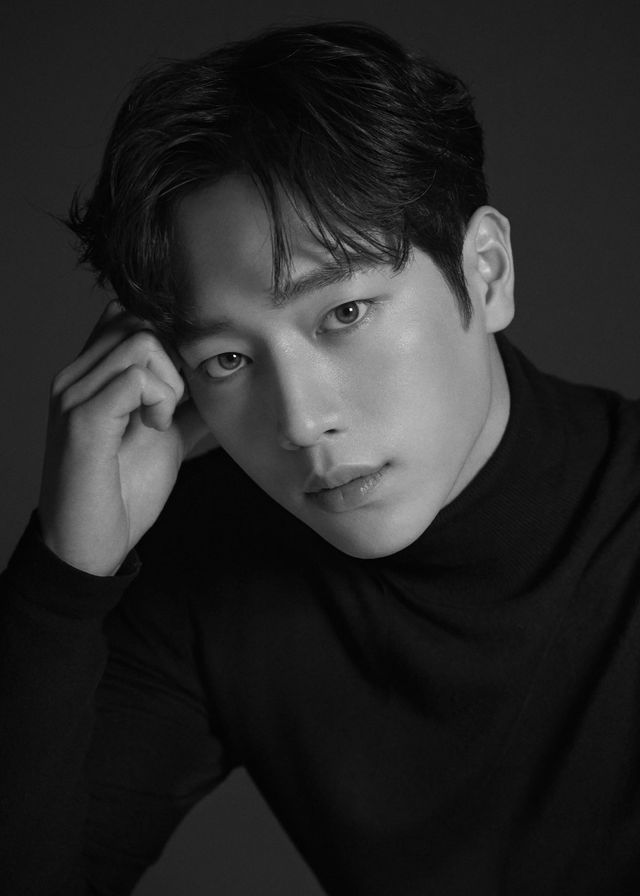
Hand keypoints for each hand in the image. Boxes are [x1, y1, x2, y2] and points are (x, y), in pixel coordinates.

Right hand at [38, 301, 211, 575]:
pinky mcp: (82, 418)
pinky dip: (160, 399)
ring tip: (162, 418)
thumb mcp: (166, 439)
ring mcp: (74, 394)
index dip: (169, 341)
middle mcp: (75, 376)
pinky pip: (135, 377)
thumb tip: (223, 385)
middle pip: (139, 318)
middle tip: (175, 403)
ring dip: (170, 380)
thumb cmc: (122, 494)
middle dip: (174, 356)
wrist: (90, 546)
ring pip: (141, 340)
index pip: (129, 316)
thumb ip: (186, 408)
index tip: (185, 385)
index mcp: (90, 376)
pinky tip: (155, 427)